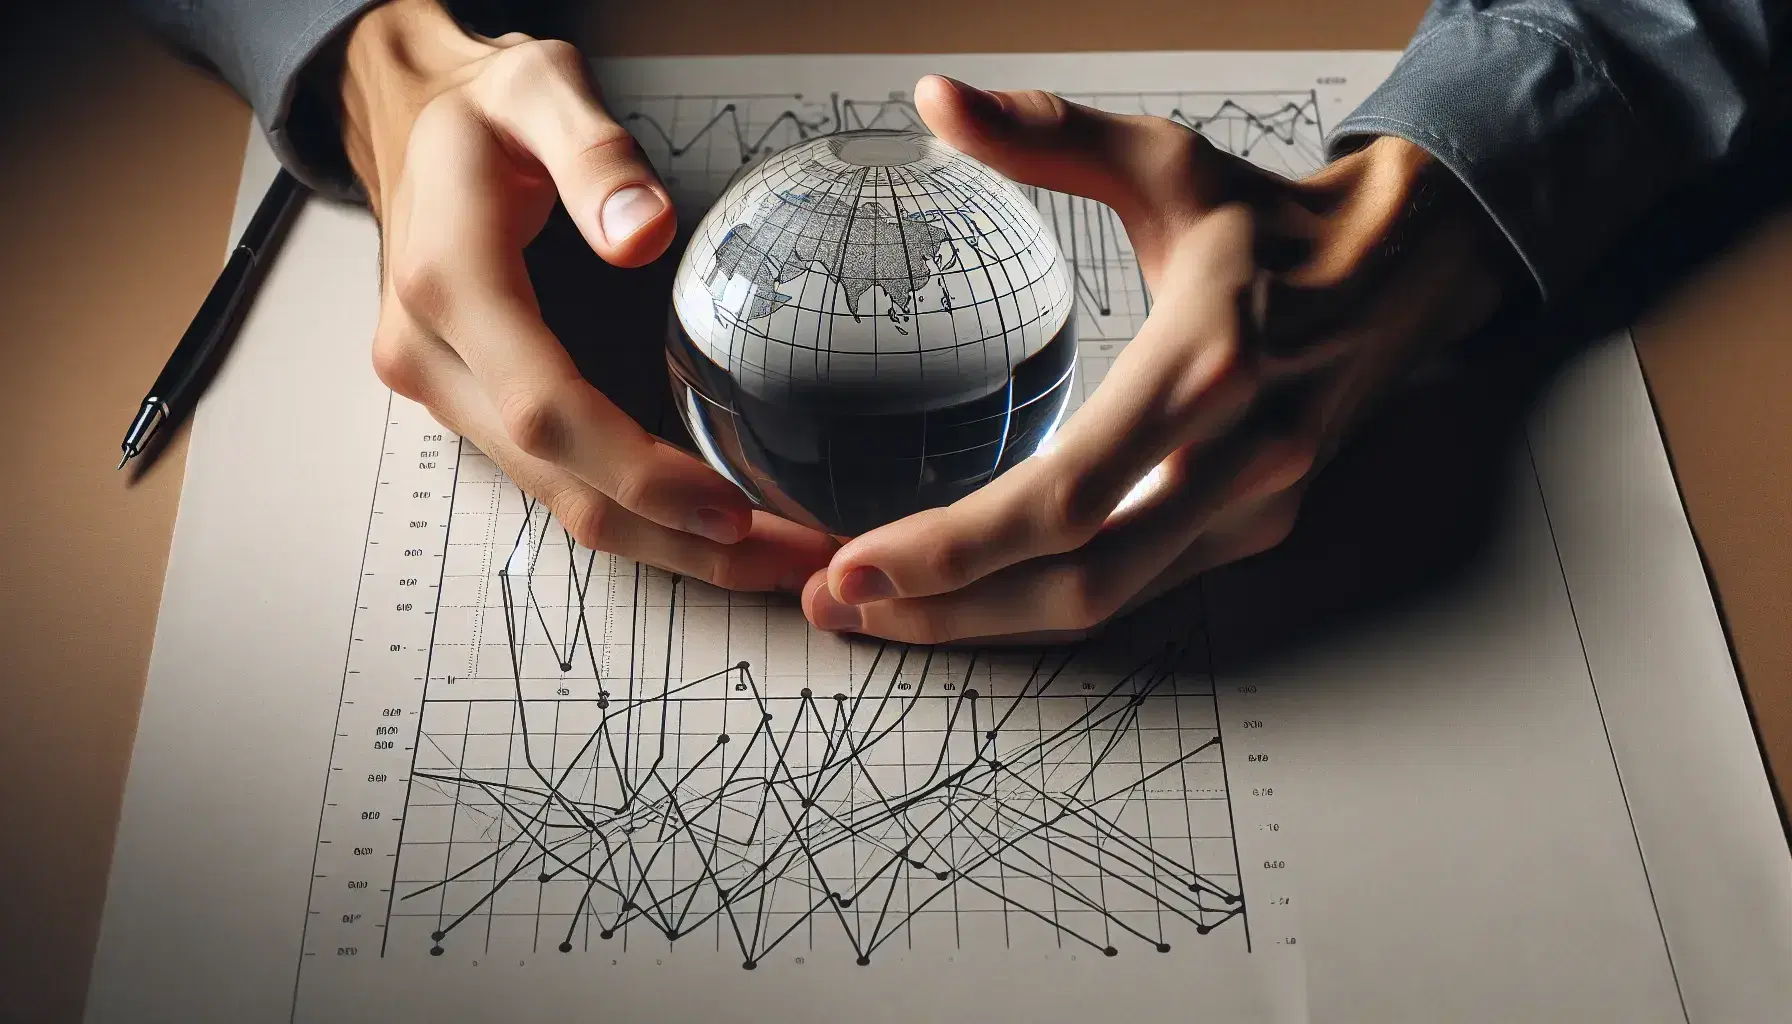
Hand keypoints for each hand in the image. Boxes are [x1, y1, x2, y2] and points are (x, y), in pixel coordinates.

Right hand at [339, 0, 833, 589]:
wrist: (410, 119)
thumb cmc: (484, 108)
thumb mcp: (540, 87)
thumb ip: (594, 154)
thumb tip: (644, 231)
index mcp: (450, 282)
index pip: (548, 408)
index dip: (640, 472)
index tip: (728, 506)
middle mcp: (432, 353)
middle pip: (558, 482)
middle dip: (677, 538)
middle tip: (790, 563)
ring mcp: (445, 388)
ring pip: (556, 499)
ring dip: (665, 542)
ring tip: (772, 556)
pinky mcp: (470, 403)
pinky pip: (556, 478)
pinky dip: (636, 511)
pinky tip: (711, 523)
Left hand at [803, 75, 1517, 643]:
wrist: (1407, 268)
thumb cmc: (1268, 220)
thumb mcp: (1163, 158)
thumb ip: (1045, 134)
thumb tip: (933, 97)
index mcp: (1207, 365)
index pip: (1068, 496)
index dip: (960, 547)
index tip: (858, 564)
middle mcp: (1237, 459)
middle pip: (1078, 582)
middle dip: (948, 610)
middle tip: (839, 606)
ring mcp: (1251, 510)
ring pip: (1106, 607)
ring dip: (987, 624)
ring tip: (879, 615)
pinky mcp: (1251, 532)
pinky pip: (1135, 593)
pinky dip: (1041, 606)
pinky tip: (967, 599)